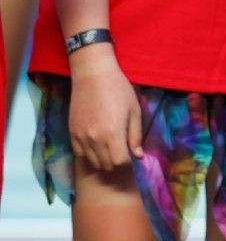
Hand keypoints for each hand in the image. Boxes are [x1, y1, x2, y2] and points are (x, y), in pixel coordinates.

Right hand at [67, 47, 141, 170]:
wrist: (93, 76)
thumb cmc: (119, 90)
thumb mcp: (134, 111)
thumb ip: (136, 136)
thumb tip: (138, 156)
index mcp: (113, 134)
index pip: (120, 162)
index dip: (128, 161)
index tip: (131, 154)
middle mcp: (95, 139)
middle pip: (106, 165)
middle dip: (116, 162)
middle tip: (122, 152)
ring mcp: (81, 137)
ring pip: (92, 162)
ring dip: (103, 160)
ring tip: (110, 149)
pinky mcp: (71, 133)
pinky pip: (79, 154)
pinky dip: (89, 155)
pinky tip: (96, 146)